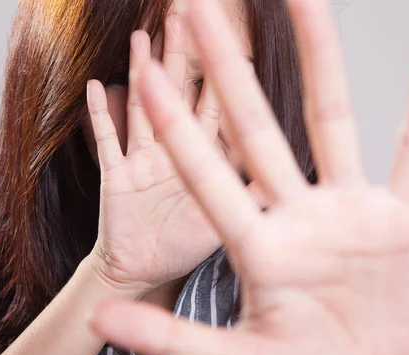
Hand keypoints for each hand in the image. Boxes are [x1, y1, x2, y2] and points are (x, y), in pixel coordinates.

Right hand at [87, 15, 255, 293]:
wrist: (145, 275)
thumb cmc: (188, 249)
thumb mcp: (239, 227)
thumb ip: (263, 195)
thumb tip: (309, 165)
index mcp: (209, 162)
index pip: (222, 106)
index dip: (230, 71)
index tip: (239, 34)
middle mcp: (177, 153)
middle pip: (184, 94)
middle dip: (186, 53)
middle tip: (188, 10)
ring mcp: (144, 161)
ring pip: (146, 107)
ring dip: (145, 73)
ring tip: (145, 35)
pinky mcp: (116, 179)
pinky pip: (107, 143)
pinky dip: (101, 117)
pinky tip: (99, 86)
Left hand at [90, 0, 408, 354]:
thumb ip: (171, 340)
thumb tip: (100, 322)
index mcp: (254, 245)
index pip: (205, 172)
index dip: (176, 125)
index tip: (148, 74)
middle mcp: (295, 213)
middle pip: (254, 126)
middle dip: (228, 66)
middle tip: (202, 7)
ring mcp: (348, 208)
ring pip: (331, 120)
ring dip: (319, 60)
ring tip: (303, 0)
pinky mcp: (400, 215)